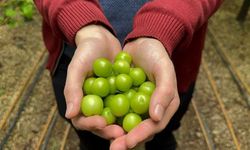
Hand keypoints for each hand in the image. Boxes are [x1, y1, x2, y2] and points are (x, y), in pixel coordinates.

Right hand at [64, 24, 123, 139]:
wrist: (101, 39)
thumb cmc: (85, 52)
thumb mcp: (77, 68)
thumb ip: (72, 89)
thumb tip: (69, 114)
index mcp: (81, 101)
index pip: (82, 120)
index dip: (91, 124)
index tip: (101, 122)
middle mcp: (95, 104)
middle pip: (101, 124)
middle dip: (110, 129)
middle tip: (122, 132)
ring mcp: (109, 100)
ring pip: (115, 117)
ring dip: (123, 123)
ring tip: (134, 127)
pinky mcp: (121, 94)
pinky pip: (127, 104)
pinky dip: (133, 109)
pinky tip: (144, 111)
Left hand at [110, 38, 179, 148]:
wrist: (142, 43)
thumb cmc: (156, 55)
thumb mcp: (164, 69)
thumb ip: (164, 92)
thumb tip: (155, 117)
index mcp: (164, 106)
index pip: (154, 126)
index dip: (141, 135)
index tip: (128, 141)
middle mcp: (150, 110)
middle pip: (138, 129)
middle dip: (126, 140)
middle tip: (114, 147)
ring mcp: (136, 105)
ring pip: (126, 123)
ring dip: (115, 132)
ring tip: (104, 136)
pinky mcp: (124, 99)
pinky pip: (116, 111)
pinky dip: (108, 116)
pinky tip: (97, 120)